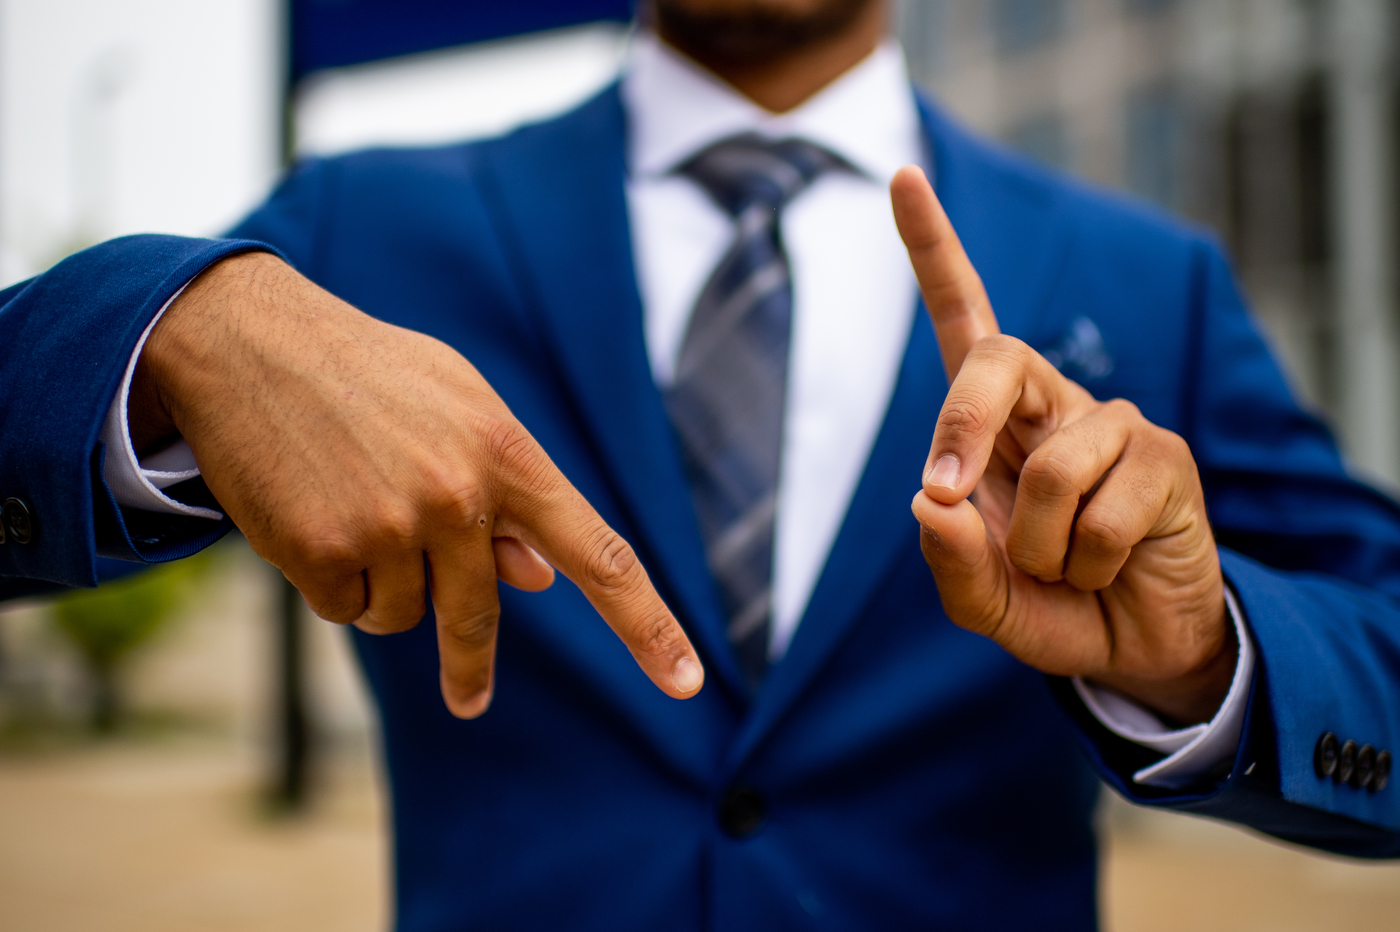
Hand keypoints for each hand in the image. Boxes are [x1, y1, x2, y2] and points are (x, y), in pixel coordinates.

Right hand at [130, 252, 703, 717]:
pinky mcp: (323, 552)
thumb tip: (539, 579)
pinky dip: (332, 582)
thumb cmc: (372, 375)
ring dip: (383, 585)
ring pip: (405, 614)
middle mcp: (459, 496)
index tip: (687, 682)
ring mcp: (391, 526)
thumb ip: (509, 493)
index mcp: (508, 454)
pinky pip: (346, 609)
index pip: (600, 556)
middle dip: (469, 665)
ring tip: (349, 508)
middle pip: (479, 613)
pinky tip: (311, 517)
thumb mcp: (460, 407)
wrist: (251, 342)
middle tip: (469, 700)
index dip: (648, 625)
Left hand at [890, 166, 1234, 725]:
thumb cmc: (1052, 602)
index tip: (901, 176)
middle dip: (962, 424)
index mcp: (999, 421)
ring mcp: (1116, 425)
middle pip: (999, 357)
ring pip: (1055, 468)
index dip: (933, 249)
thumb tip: (932, 500)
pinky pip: (1102, 516)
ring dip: (1044, 547)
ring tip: (1066, 567)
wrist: (1137, 644)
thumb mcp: (984, 600)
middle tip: (947, 489)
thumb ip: (950, 560)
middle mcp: (1056, 404)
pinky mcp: (1166, 460)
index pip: (965, 319)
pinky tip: (1109, 566)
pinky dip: (1088, 565)